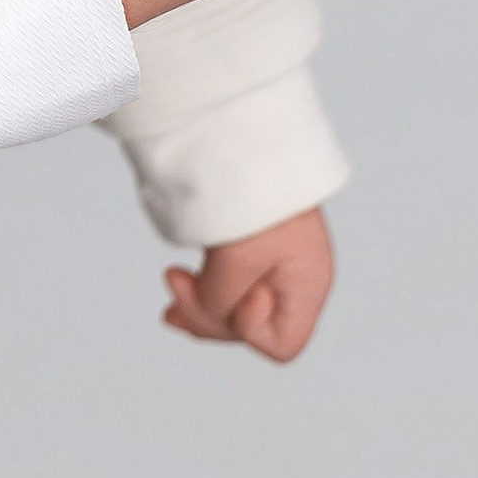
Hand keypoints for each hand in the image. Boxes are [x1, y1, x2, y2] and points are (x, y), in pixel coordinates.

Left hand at [161, 205, 333, 360]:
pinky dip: (195, 289)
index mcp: (307, 284)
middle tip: (176, 285)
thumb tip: (196, 316)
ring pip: (227, 309)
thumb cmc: (253, 193)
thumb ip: (217, 305)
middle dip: (208, 317)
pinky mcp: (242, 248)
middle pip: (246, 330)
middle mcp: (290, 280)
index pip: (282, 345)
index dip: (250, 330)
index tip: (240, 292)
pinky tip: (176, 279)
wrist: (239, 133)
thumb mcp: (235, 261)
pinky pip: (218, 286)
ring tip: (171, 280)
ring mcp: (266, 265)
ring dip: (195, 303)